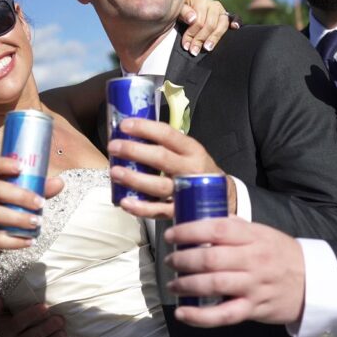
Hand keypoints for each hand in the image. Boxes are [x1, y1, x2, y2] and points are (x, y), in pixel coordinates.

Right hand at [0, 156, 64, 254]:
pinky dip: (13, 241)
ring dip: (18, 218)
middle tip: (40, 203)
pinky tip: (29, 241)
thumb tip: (60, 182)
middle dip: (20, 196)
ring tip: (37, 223)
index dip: (2, 164)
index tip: (22, 167)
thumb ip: (35, 190)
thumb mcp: (13, 201)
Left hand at [107, 118, 229, 218]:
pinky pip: (158, 211)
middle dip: (134, 151)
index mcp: (192, 149)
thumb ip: (166, 144)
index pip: (167, 134)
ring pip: (158, 186)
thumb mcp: (189, 151)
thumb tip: (130, 133)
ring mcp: (186, 192)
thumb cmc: (196, 168)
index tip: (124, 125)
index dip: (145, 128)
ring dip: (134, 179)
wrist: (222, 196)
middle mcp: (190, 169)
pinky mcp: (180, 211)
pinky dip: (140, 208)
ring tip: (115, 172)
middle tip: (114, 146)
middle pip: (161, 159)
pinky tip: (124, 202)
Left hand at [163, 218, 304, 326]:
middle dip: (183, 259)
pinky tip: (183, 313)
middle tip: (170, 260)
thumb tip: (201, 220)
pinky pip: (224, 315)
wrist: (313, 283)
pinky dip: (200, 317)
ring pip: (214, 285)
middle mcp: (254, 260)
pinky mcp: (253, 309)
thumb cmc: (281, 255)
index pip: (217, 230)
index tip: (171, 235)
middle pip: (211, 259)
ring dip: (187, 284)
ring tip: (174, 284)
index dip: (189, 231)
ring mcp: (254, 286)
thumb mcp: (263, 233)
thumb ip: (235, 228)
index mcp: (254, 237)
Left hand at [180, 0, 240, 55]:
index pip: (199, 21)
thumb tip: (192, 19)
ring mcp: (221, 11)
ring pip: (222, 25)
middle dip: (200, 39)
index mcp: (201, 2)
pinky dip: (236, 22)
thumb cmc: (181, 12)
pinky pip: (234, 18)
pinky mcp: (226, 16)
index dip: (191, 34)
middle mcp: (213, 5)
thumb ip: (183, 12)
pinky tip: (235, 27)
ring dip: (214, 38)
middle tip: (194, 51)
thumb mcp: (178, 11)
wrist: (186, 10)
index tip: (186, 46)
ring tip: (207, 48)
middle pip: (210, 25)